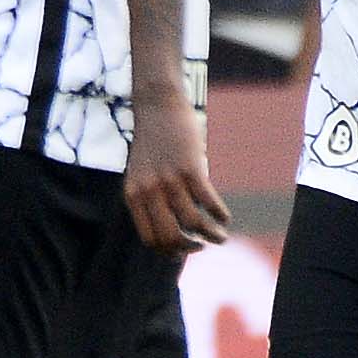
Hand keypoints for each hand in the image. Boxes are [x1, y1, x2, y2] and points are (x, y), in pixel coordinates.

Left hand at [122, 102, 232, 257]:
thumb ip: (149, 199)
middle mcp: (149, 191)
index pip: (150, 239)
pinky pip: (209, 202)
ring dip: (212, 235)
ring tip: (220, 236)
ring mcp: (169, 180)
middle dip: (190, 248)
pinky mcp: (190, 169)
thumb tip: (170, 228)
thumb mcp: (140, 173)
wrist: (157, 107)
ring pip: (194, 223)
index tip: (184, 250)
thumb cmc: (152, 143)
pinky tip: (224, 217)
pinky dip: (220, 215)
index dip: (170, 251)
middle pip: (171, 237)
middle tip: (202, 246)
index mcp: (133, 196)